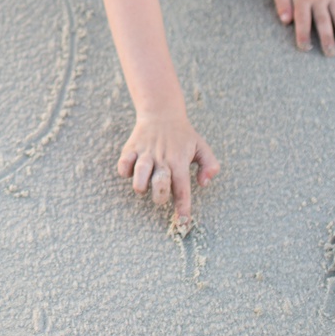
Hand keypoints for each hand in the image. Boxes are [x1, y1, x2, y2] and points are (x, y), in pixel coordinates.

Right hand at [118, 109, 219, 227]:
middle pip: (159, 185)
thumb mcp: (202, 147)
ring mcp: (145, 154)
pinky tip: (131, 172)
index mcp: (179, 161)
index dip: (183, 208)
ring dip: (141, 186)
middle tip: (161, 195)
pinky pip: (123, 165)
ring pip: (140, 176)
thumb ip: (210, 165)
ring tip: (144, 186)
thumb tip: (203, 183)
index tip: (182, 224)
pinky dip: (125, 172)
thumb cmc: (183, 135)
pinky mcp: (130, 149)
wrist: (161, 111)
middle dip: (160, 197)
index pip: (182, 189)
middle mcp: (162, 159)